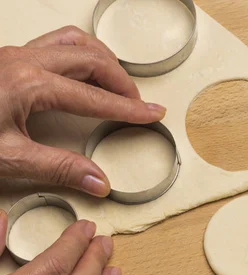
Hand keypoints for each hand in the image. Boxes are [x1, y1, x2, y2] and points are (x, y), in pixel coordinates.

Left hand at [0, 25, 165, 196]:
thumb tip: (99, 181)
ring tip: (117, 83)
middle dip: (121, 82)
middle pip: (91, 60)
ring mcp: (15, 55)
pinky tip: (82, 72)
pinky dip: (79, 53)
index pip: (94, 97)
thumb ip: (58, 169)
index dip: (128, 108)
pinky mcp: (7, 58)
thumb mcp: (8, 158)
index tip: (154, 114)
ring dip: (102, 61)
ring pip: (74, 43)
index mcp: (28, 84)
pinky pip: (55, 43)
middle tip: (138, 104)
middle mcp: (24, 61)